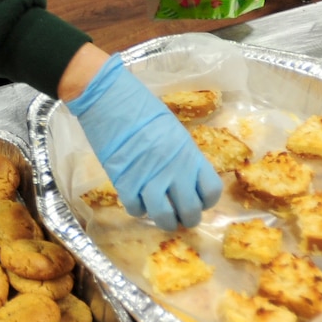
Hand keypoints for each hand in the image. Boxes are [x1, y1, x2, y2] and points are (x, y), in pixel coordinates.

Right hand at [64, 53, 222, 230]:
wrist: (110, 100)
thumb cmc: (141, 107)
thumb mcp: (173, 130)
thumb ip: (182, 156)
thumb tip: (184, 176)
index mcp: (189, 155)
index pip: (211, 191)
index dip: (206, 201)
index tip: (199, 200)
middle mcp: (174, 171)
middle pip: (190, 211)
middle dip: (187, 218)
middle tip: (179, 215)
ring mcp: (149, 179)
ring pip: (164, 218)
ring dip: (164, 221)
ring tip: (161, 216)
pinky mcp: (125, 183)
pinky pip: (136, 210)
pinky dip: (138, 209)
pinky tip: (137, 200)